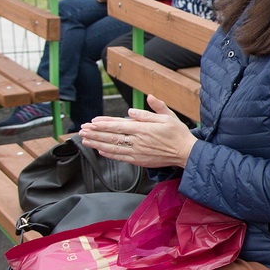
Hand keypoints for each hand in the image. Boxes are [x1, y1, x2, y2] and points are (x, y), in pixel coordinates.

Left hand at [79, 95, 196, 168]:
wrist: (186, 152)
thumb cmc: (178, 133)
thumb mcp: (168, 116)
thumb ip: (151, 110)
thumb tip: (132, 109)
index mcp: (145, 128)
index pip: (119, 126)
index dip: (104, 124)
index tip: (92, 122)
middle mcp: (139, 141)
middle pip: (112, 137)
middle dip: (95, 133)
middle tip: (82, 130)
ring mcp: (138, 152)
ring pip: (113, 147)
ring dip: (97, 143)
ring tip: (86, 140)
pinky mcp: (139, 160)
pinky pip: (120, 157)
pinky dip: (109, 154)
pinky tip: (100, 150)